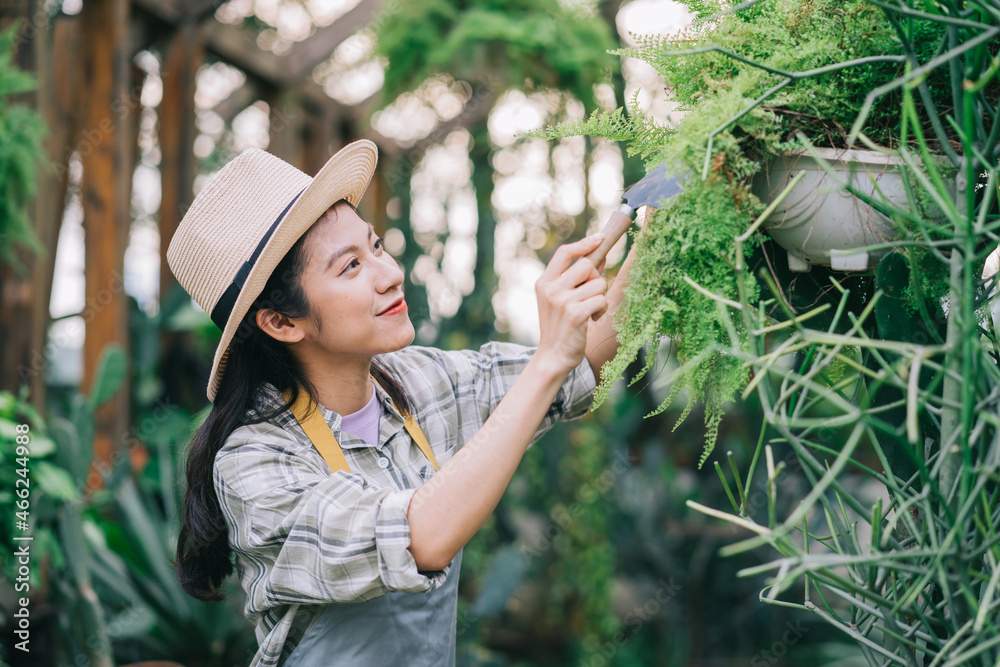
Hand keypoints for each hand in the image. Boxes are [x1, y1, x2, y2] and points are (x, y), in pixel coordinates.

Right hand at [534, 234, 609, 376]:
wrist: (552, 356)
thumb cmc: (560, 327)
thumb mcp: (560, 299)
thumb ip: (576, 279)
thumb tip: (598, 256)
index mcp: (544, 282)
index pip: (564, 253)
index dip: (584, 243)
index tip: (600, 238)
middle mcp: (550, 288)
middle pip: (586, 265)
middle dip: (595, 278)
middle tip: (591, 295)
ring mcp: (562, 301)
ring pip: (598, 283)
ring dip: (600, 297)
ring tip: (590, 311)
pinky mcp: (575, 314)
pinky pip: (601, 299)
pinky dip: (602, 309)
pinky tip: (592, 320)